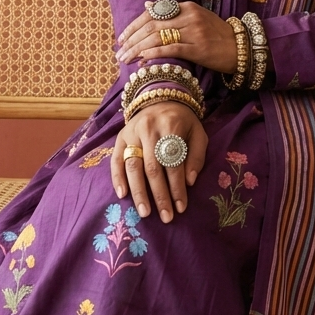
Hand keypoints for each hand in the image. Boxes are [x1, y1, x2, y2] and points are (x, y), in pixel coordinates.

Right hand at [111, 101, 207, 223]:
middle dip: (160, 195)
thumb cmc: (183, 121)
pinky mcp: (120, 137)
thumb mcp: (198, 133)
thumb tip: (189, 182)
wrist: (161, 98)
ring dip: (139, 192)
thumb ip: (196, 156)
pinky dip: (117, 178)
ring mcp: (132, 133)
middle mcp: (149, 129)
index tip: (181, 207)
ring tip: (145, 212)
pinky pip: (115, 160)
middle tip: (165, 217)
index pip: (174, 163)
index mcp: (171, 126)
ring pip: (133, 166)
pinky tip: (122, 195)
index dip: (177, 187)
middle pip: (153, 168)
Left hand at [115, 0, 236, 72]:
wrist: (241, 47)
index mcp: (186, 6)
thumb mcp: (195, 17)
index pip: (152, 13)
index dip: (134, 26)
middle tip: (119, 52)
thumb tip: (147, 5)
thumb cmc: (216, 34)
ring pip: (158, 37)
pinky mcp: (199, 48)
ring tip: (126, 59)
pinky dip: (154, 53)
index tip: (122, 38)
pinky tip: (143, 59)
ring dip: (138, 49)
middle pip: (152, 26)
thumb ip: (171, 12)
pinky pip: (172, 49)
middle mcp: (189, 16)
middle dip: (132, 39)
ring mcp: (195, 32)